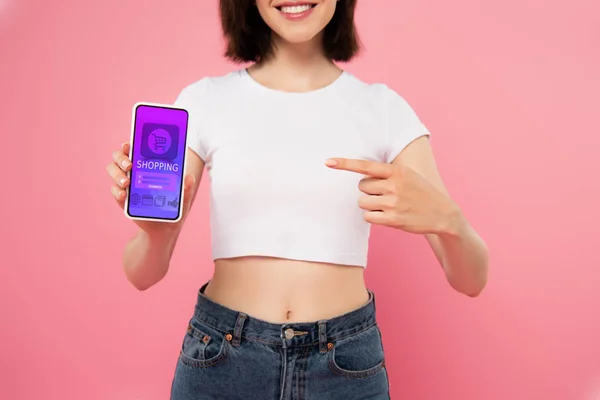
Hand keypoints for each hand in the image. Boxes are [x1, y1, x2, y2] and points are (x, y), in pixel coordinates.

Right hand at [106, 142, 195, 233]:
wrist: (164, 227)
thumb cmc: (173, 206)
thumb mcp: (183, 198)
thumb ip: (186, 188)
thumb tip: (189, 177)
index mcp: (148, 165)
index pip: (136, 149)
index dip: (130, 144)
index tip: (129, 144)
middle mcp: (134, 171)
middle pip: (119, 156)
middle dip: (121, 157)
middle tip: (130, 165)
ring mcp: (126, 184)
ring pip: (113, 170)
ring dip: (117, 174)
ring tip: (126, 182)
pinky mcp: (122, 198)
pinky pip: (114, 190)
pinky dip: (116, 191)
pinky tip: (124, 195)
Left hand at [325, 158, 460, 234]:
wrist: (443, 214)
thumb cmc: (420, 192)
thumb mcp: (407, 176)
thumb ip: (386, 173)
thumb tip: (361, 174)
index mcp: (397, 171)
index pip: (366, 166)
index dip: (345, 164)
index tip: (328, 162)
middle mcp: (394, 185)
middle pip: (361, 187)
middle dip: (368, 191)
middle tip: (384, 195)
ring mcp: (393, 203)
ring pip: (362, 202)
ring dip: (370, 205)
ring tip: (387, 206)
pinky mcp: (392, 219)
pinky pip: (368, 216)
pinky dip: (373, 217)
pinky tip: (387, 215)